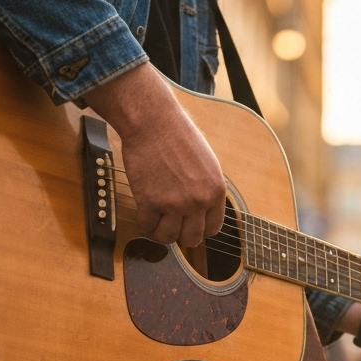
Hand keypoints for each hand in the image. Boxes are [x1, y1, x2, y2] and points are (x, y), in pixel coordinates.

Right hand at [85, 62, 225, 247]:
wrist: (153, 122)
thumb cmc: (178, 135)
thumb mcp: (207, 163)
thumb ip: (207, 189)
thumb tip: (202, 212)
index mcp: (216, 191)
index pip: (213, 229)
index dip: (199, 228)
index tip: (189, 224)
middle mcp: (199, 201)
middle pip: (192, 239)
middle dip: (181, 234)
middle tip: (171, 223)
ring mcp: (175, 204)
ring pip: (169, 238)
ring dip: (161, 231)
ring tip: (156, 218)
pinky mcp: (150, 202)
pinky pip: (147, 227)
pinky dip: (144, 223)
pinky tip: (144, 211)